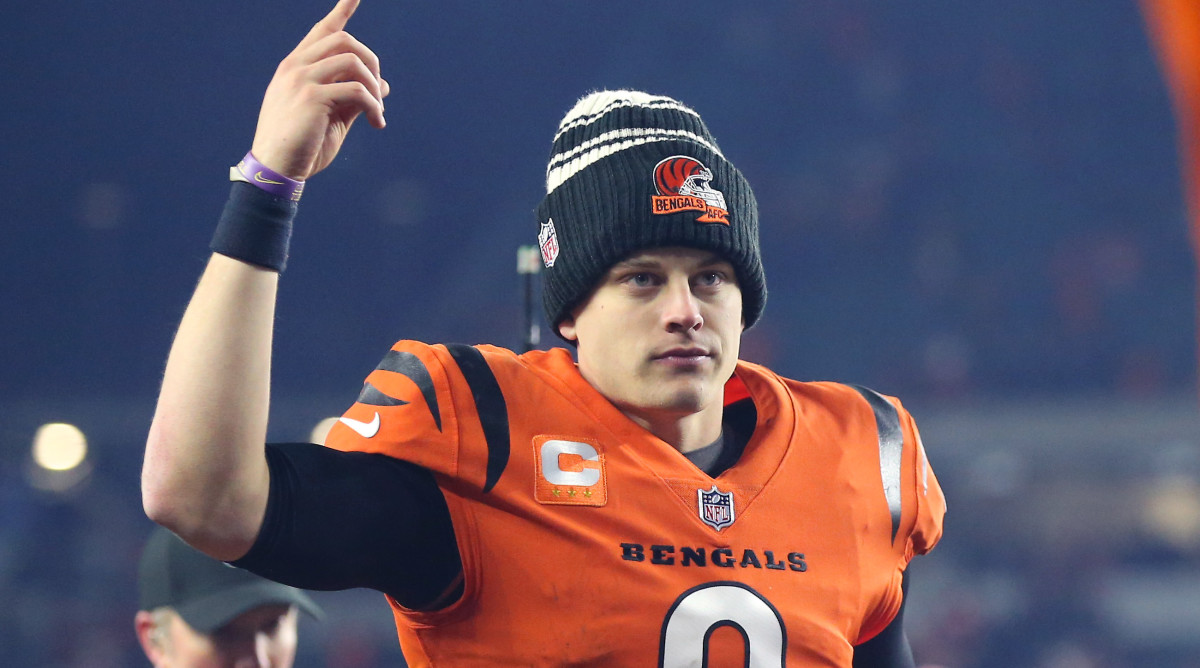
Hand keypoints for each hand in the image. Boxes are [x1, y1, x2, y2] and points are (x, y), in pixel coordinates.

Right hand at [249, 0, 388, 180]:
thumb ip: (353, 97)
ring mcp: (301, 79)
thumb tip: (382, 84)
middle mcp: (296, 66)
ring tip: (377, 112)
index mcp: (296, 67)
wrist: (277, 169)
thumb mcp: (333, 117)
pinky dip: (373, 106)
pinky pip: (356, 90)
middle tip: (379, 93)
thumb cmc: (303, 146)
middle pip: (345, 40)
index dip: (342, 10)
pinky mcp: (310, 97)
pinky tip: (376, 123)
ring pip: (353, 60)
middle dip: (372, 61)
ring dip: (374, 86)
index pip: (323, 30)